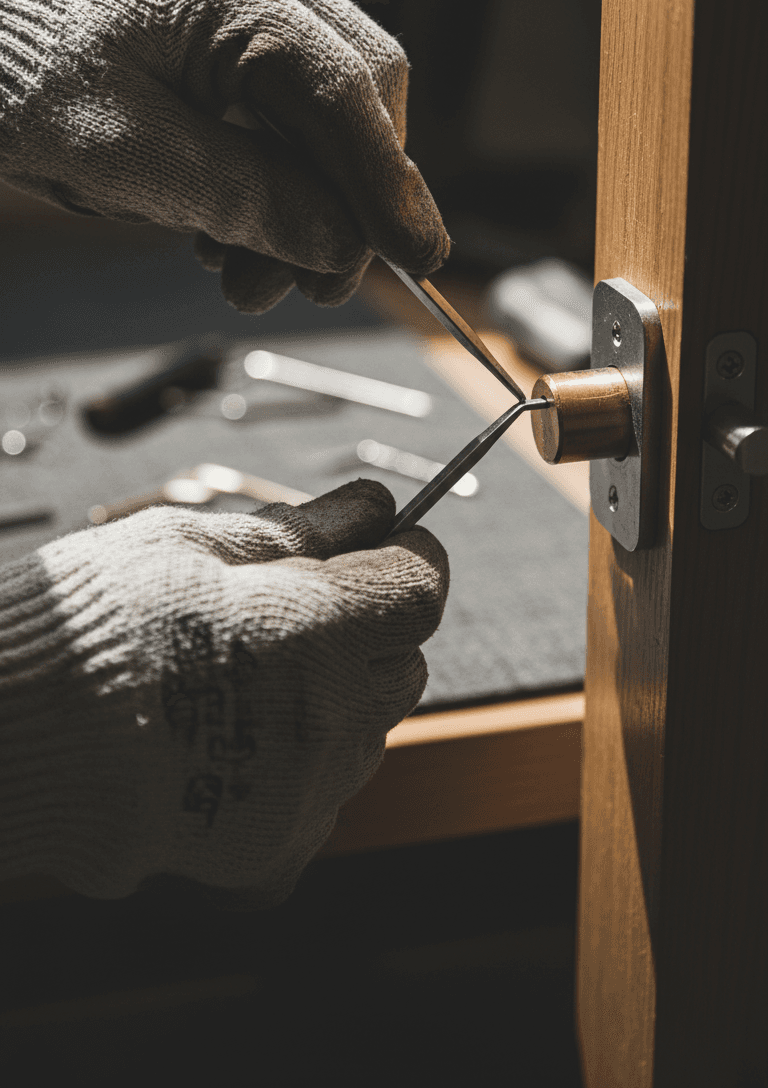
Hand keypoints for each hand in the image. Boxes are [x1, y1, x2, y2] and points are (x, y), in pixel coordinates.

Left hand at [0, 0, 448, 310]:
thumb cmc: (15, 74)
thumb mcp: (127, 155)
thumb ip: (244, 197)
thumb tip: (341, 245)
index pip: (347, 92)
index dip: (389, 183)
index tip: (418, 258)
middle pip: (358, 104)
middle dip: (349, 204)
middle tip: (315, 286)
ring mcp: (247, 20)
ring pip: (327, 126)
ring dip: (306, 212)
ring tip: (244, 279)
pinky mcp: (229, 57)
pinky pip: (285, 130)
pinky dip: (274, 194)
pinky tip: (229, 240)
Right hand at [0, 481, 447, 906]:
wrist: (7, 743)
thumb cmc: (86, 629)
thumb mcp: (185, 546)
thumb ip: (298, 532)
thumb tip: (371, 507)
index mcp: (316, 631)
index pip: (420, 589)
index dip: (409, 555)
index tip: (386, 542)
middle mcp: (328, 721)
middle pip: (402, 663)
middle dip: (370, 628)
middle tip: (297, 608)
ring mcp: (303, 796)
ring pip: (367, 734)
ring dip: (335, 698)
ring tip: (246, 678)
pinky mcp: (270, 850)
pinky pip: (323, 799)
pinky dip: (299, 765)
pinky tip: (232, 740)